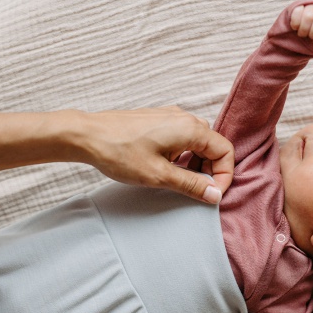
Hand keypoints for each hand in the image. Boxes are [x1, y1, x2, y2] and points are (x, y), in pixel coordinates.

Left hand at [80, 106, 233, 203]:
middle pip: (212, 147)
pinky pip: (181, 138)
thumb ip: (191, 185)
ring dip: (194, 165)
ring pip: (197, 143)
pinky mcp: (158, 121)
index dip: (223, 176)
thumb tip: (215, 195)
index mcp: (190, 129)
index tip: (211, 195)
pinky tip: (164, 168)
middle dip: (209, 171)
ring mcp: (170, 117)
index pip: (225, 151)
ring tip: (176, 181)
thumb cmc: (119, 152)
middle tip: (194, 191)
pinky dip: (181, 156)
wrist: (87, 135)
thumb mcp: (159, 175)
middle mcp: (184, 118)